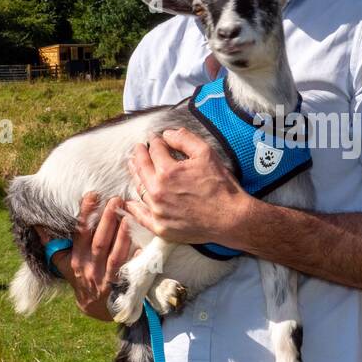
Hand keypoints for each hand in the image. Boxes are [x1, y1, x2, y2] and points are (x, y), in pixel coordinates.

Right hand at [37, 193, 137, 319]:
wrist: (93, 306)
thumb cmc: (78, 277)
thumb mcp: (62, 262)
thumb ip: (51, 243)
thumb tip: (36, 224)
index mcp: (76, 258)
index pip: (80, 233)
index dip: (85, 214)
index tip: (92, 195)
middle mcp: (89, 268)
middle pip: (99, 242)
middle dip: (108, 220)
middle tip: (116, 199)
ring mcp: (105, 278)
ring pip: (114, 256)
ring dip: (122, 236)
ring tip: (129, 216)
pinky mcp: (119, 286)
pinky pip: (128, 271)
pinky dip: (135, 259)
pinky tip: (142, 244)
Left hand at [123, 128, 248, 244]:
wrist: (231, 218)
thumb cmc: (221, 186)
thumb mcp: (206, 154)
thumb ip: (184, 140)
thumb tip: (167, 134)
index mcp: (167, 172)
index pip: (155, 151)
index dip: (155, 142)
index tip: (154, 138)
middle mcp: (158, 192)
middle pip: (142, 169)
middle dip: (139, 155)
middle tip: (138, 149)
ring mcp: (158, 211)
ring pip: (140, 190)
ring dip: (136, 176)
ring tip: (134, 167)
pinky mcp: (161, 227)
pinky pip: (141, 217)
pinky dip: (134, 209)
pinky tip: (130, 202)